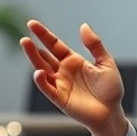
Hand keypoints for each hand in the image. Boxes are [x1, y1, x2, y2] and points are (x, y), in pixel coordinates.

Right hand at [21, 20, 128, 135]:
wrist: (111, 112)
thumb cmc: (110, 89)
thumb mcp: (106, 63)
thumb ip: (95, 45)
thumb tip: (83, 26)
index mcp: (73, 61)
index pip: (54, 45)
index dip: (44, 35)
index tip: (32, 23)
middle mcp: (63, 71)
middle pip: (44, 57)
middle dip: (33, 47)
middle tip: (24, 38)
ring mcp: (60, 85)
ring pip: (42, 70)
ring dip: (33, 58)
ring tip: (26, 45)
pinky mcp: (60, 99)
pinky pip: (47, 89)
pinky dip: (41, 81)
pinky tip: (38, 72)